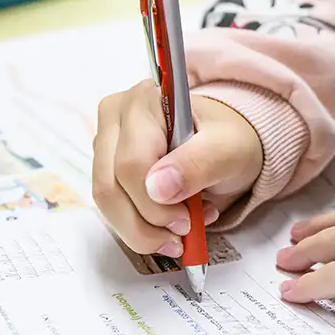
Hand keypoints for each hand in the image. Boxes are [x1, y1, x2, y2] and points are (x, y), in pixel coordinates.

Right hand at [92, 80, 262, 257]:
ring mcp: (106, 145)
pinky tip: (170, 225)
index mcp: (144, 101)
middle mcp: (116, 118)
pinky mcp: (107, 169)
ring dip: (143, 230)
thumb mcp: (229, 150)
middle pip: (111, 186)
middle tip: (184, 233)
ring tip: (181, 233)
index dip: (155, 203)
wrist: (227, 144)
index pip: (132, 164)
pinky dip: (140, 227)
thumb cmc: (228, 139)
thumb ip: (197, 164)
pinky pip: (112, 209)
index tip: (186, 220)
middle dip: (149, 223)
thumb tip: (157, 189)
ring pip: (106, 203)